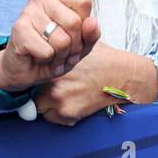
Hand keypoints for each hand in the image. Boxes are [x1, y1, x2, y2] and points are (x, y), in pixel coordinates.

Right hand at [0, 0, 100, 92]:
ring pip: (62, 41)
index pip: (84, 2)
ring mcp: (28, 11)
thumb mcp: (80, 45)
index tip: (74, 36)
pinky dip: (46, 60)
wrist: (25, 68)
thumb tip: (92, 22)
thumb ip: (91, 34)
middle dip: (73, 47)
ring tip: (49, 54)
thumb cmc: (54, 51)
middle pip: (75, 22)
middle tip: (61, 51)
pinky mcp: (19, 28)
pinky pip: (47, 51)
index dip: (84, 26)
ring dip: (59, 56)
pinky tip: (37, 56)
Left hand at [33, 42, 155, 125]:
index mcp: (54, 65)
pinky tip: (73, 101)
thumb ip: (61, 44)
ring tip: (65, 93)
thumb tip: (46, 39)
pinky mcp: (69, 115)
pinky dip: (60, 113)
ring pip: (41, 106)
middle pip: (34, 91)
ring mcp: (60, 102)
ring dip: (48, 102)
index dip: (37, 75)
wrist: (124, 77)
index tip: (41, 75)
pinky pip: (54, 118)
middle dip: (41, 89)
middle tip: (55, 85)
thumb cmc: (103, 60)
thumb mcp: (81, 44)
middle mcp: (54, 85)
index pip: (33, 74)